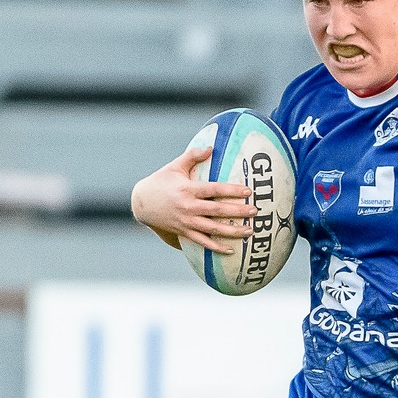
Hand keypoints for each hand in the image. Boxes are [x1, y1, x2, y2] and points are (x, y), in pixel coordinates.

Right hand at [130, 142, 253, 253]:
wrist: (142, 203)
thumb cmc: (161, 182)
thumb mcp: (175, 166)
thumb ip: (193, 155)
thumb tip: (211, 147)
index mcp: (188, 189)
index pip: (214, 190)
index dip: (232, 190)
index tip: (248, 191)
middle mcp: (188, 207)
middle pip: (217, 210)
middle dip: (238, 211)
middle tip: (256, 211)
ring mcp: (186, 222)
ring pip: (213, 229)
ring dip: (232, 231)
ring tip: (250, 231)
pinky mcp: (184, 232)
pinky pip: (202, 242)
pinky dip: (216, 247)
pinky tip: (231, 250)